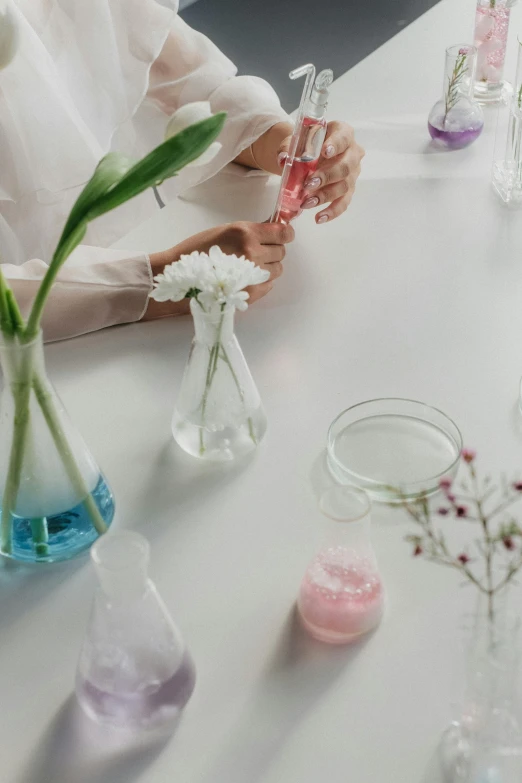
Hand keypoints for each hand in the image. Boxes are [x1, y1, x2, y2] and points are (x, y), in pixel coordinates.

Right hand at [143, 221, 294, 319]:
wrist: (178, 276)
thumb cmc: (197, 251)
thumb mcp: (223, 232)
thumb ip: (249, 232)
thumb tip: (273, 231)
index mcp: (245, 233)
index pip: (282, 233)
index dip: (285, 234)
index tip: (284, 236)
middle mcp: (252, 252)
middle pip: (281, 252)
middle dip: (272, 251)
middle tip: (257, 253)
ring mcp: (253, 275)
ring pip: (277, 270)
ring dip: (268, 268)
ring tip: (249, 268)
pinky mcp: (251, 293)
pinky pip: (270, 285)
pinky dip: (262, 282)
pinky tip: (246, 279)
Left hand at [278, 120, 364, 223]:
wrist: (309, 154)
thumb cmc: (307, 144)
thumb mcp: (296, 140)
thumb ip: (288, 147)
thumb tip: (283, 159)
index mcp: (343, 133)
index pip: (343, 137)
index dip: (336, 144)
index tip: (325, 152)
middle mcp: (353, 153)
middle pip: (345, 166)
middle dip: (327, 176)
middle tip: (309, 184)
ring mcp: (352, 173)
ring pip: (344, 186)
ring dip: (324, 196)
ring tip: (307, 203)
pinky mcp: (348, 190)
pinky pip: (344, 203)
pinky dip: (332, 211)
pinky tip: (319, 217)